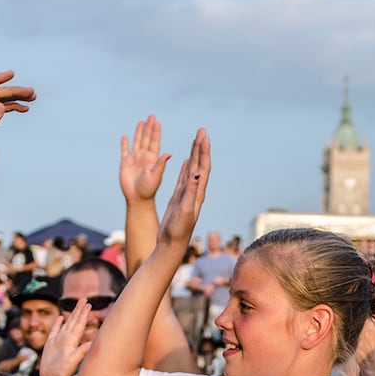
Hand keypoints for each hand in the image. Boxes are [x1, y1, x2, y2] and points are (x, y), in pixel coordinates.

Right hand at [40, 303, 92, 375]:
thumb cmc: (62, 373)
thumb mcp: (72, 361)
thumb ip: (82, 351)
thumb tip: (93, 343)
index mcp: (72, 341)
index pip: (79, 324)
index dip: (83, 314)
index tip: (89, 304)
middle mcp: (66, 339)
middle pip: (74, 321)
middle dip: (79, 310)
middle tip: (85, 298)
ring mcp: (59, 341)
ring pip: (66, 324)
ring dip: (71, 314)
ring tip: (76, 305)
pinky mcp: (51, 345)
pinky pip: (55, 330)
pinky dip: (58, 323)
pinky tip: (60, 317)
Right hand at [119, 115, 170, 204]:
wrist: (137, 199)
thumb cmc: (148, 189)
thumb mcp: (156, 176)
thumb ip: (160, 164)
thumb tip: (168, 153)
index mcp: (152, 159)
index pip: (154, 142)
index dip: (155, 132)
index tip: (157, 122)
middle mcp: (144, 157)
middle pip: (146, 139)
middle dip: (148, 128)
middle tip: (151, 116)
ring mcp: (134, 159)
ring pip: (136, 142)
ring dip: (138, 132)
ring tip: (141, 121)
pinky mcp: (125, 163)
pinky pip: (124, 151)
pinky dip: (124, 144)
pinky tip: (125, 136)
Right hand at [156, 131, 210, 254]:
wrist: (171, 244)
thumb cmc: (178, 230)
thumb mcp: (184, 210)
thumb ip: (190, 192)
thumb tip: (196, 173)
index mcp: (198, 193)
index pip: (203, 168)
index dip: (203, 151)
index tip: (203, 136)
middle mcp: (195, 192)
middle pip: (199, 165)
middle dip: (200, 147)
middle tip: (201, 130)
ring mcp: (187, 194)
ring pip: (192, 169)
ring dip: (194, 154)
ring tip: (196, 140)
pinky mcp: (180, 198)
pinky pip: (184, 179)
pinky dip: (186, 168)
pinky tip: (187, 161)